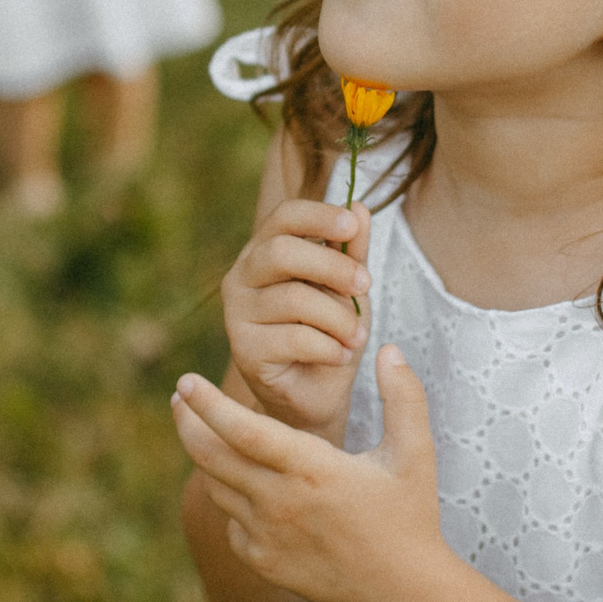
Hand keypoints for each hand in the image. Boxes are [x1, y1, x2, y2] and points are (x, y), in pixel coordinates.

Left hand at [171, 344, 444, 601]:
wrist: (402, 594)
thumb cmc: (410, 517)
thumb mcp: (414, 452)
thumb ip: (404, 396)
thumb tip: (389, 349)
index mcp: (312, 470)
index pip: (243, 431)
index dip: (209, 404)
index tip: (187, 380)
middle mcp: (280, 503)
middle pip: (212, 457)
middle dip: (187, 422)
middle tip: (179, 395)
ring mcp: (267, 536)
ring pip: (218, 487)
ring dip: (206, 456)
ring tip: (202, 431)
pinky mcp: (263, 561)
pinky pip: (231, 521)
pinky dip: (231, 497)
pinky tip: (240, 483)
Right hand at [220, 200, 371, 439]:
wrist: (317, 395)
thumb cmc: (330, 333)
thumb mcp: (348, 288)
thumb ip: (351, 252)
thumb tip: (360, 207)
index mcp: (265, 250)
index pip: (284, 216)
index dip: (318, 215)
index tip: (351, 226)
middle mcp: (242, 277)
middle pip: (281, 252)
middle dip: (332, 267)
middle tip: (366, 285)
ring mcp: (237, 314)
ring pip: (293, 299)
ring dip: (339, 318)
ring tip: (357, 336)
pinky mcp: (243, 351)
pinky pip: (293, 338)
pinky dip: (329, 347)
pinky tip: (340, 356)